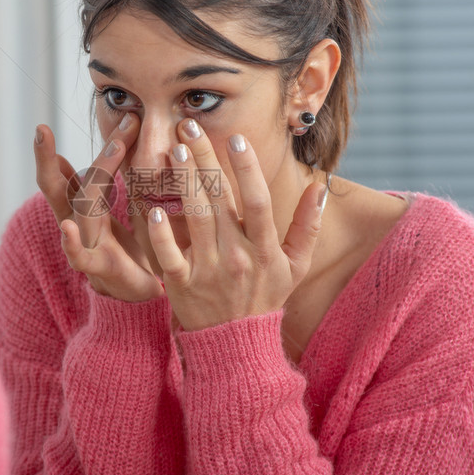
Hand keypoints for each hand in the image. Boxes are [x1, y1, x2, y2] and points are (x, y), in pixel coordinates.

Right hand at [34, 115, 162, 301]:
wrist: (144, 294)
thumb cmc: (130, 250)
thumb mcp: (117, 211)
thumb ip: (101, 184)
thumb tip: (84, 151)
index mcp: (82, 209)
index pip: (67, 173)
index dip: (57, 151)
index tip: (45, 126)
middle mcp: (77, 224)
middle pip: (57, 188)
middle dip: (46, 160)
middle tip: (41, 131)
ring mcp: (85, 245)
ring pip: (81, 208)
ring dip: (96, 175)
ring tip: (113, 149)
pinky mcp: (98, 268)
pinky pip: (78, 256)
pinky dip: (69, 242)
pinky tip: (66, 227)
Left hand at [147, 120, 324, 330]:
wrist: (235, 346)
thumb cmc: (264, 298)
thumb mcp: (295, 267)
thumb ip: (307, 226)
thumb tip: (320, 186)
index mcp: (264, 249)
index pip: (258, 201)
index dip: (248, 168)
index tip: (236, 137)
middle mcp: (237, 256)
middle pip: (220, 199)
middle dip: (204, 160)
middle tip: (189, 127)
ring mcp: (208, 270)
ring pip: (194, 218)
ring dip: (182, 183)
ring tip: (173, 151)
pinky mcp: (181, 284)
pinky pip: (169, 255)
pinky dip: (162, 234)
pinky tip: (153, 208)